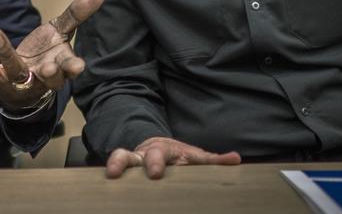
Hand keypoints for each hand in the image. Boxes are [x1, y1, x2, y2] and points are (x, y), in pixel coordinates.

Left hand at [0, 0, 103, 109]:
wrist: (23, 85)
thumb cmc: (47, 55)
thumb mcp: (61, 33)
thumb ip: (77, 14)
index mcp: (60, 66)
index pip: (70, 68)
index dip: (73, 68)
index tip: (78, 67)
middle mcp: (41, 76)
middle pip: (47, 78)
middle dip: (48, 74)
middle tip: (46, 68)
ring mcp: (18, 79)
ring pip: (13, 69)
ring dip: (5, 52)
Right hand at [106, 137, 240, 178]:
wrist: (157, 151)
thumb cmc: (178, 158)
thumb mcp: (195, 157)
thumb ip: (213, 160)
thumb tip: (236, 159)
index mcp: (162, 151)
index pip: (158, 154)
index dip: (156, 162)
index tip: (154, 173)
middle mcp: (142, 155)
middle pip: (130, 155)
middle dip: (124, 162)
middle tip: (119, 173)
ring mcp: (130, 164)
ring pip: (118, 160)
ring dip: (113, 164)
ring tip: (108, 174)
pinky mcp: (124, 173)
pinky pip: (114, 175)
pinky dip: (111, 178)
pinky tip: (105, 191)